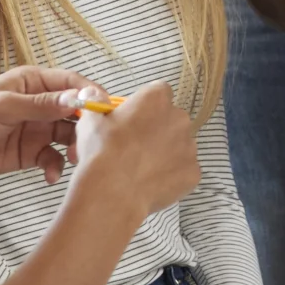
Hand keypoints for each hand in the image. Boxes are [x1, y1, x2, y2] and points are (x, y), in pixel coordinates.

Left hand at [0, 64, 89, 183]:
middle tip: (92, 141)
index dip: (91, 94)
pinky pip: (53, 158)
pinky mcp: (31, 153)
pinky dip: (56, 167)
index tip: (106, 111)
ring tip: (73, 159)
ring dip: (74, 148)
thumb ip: (41, 105)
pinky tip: (49, 176)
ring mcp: (36, 129)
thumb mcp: (4, 107)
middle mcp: (40, 104)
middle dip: (86, 126)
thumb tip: (77, 98)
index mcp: (34, 83)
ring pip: (68, 136)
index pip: (72, 83)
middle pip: (76, 112)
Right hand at [71, 79, 202, 218]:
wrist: (113, 192)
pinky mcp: (194, 172)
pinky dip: (172, 175)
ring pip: (180, 145)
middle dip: (158, 129)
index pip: (159, 92)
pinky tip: (152, 183)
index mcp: (157, 98)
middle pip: (172, 119)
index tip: (133, 120)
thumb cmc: (101, 151)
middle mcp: (179, 118)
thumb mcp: (91, 121)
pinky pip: (184, 170)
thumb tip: (92, 92)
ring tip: (142, 168)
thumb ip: (96, 103)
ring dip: (167, 152)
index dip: (146, 106)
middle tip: (137, 146)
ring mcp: (190, 146)